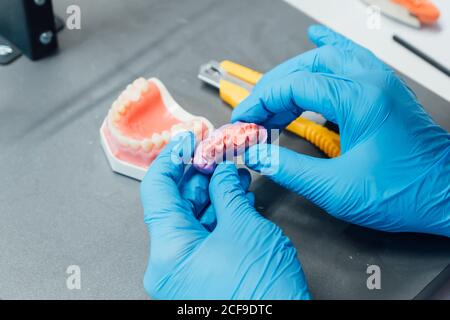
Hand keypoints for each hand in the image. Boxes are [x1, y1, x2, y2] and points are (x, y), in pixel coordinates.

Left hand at [140, 132, 310, 298]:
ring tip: (234, 174)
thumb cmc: (263, 293)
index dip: (171, 158)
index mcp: (169, 253)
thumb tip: (221, 172)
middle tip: (219, 154)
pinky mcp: (203, 276)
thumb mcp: (245, 228)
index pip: (157, 191)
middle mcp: (170, 265)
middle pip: (177, 205)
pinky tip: (236, 199)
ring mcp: (186, 272)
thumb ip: (227, 192)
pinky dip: (220, 215)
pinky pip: (205, 237)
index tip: (185, 140)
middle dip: (200, 175)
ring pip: (194, 220)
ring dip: (214, 194)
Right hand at [232, 25, 449, 236]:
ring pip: (325, 59)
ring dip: (293, 76)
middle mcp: (370, 82)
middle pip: (306, 67)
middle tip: (253, 113)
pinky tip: (314, 38)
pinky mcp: (382, 90)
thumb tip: (256, 155)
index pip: (294, 85)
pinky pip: (350, 56)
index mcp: (359, 99)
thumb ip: (289, 169)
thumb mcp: (337, 189)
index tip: (243, 119)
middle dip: (272, 88)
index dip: (261, 101)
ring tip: (273, 99)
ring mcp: (379, 82)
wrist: (446, 194)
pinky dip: (326, 47)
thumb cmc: (403, 192)